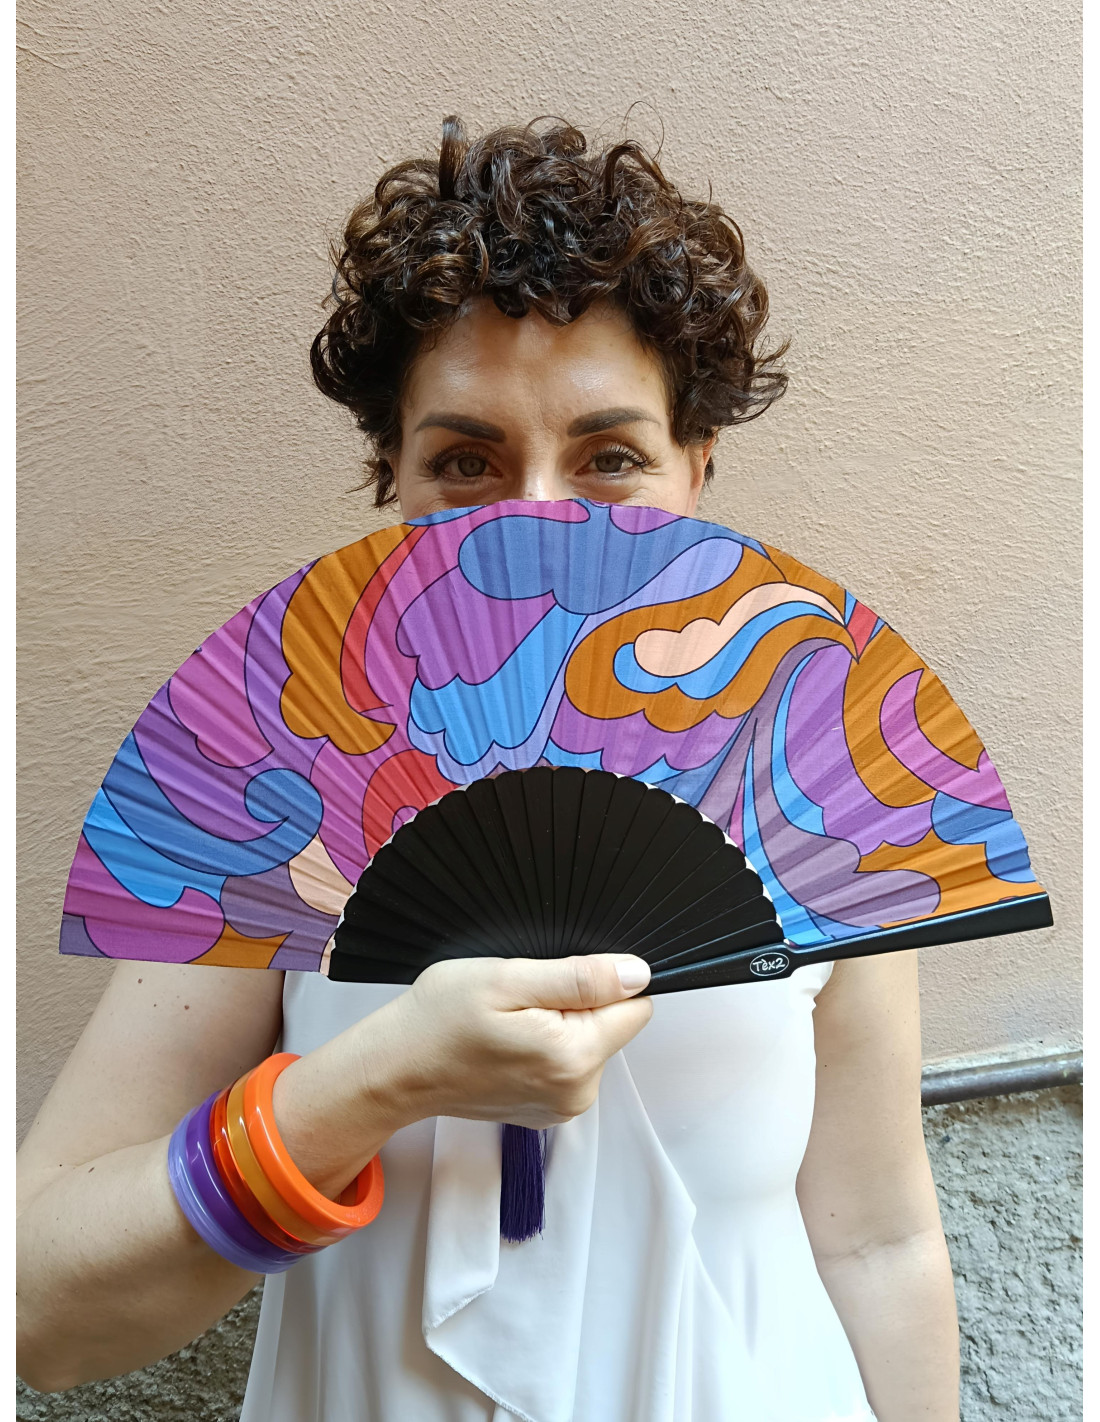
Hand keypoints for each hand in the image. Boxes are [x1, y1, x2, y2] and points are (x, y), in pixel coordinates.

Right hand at [377, 954, 653, 1128]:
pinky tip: (506, 1042)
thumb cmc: (439, 1020)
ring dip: (559, 1025)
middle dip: (577, 1004)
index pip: (635, 1006)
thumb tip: (638, 974)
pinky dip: (545, 1046)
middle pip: (612, 1026)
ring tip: (510, 1022)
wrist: (395, 1069)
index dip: (602, 982)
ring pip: (590, 1043)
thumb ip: (580, 978)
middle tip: (521, 1001)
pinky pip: (568, 1063)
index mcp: (574, 1056)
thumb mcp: (507, 978)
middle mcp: (578, 1091)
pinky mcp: (546, 1109)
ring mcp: (562, 1105)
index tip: (557, 980)